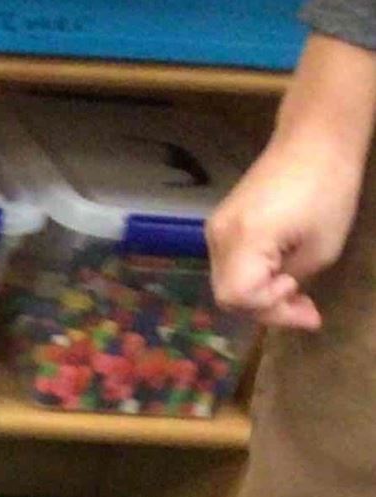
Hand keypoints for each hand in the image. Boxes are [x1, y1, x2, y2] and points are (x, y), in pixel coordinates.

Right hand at [207, 139, 362, 329]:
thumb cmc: (328, 188)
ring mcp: (216, 229)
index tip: (305, 305)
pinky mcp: (223, 222)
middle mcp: (218, 237)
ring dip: (260, 294)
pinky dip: (254, 276)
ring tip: (295, 292)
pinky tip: (280, 274)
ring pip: (227, 282)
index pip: (238, 297)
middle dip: (266, 308)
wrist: (316, 137)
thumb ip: (294, 282)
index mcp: (242, 240)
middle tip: (304, 309)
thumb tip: (283, 301)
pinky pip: (231, 263)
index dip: (270, 309)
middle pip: (227, 295)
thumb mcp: (323, 247)